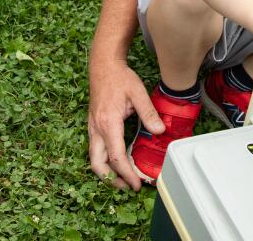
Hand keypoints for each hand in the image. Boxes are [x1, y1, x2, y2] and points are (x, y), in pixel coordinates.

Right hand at [87, 61, 162, 189]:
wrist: (103, 66)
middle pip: (98, 164)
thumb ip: (149, 113)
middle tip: (128, 186)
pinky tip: (116, 161)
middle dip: (112, 179)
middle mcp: (96, 129)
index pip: (116, 156)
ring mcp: (92, 128)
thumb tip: (160, 131)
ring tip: (123, 178)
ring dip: (106, 172)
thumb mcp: (138, 93)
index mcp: (108, 123)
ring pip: (94, 159)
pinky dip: (104, 161)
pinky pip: (95, 150)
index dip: (126, 173)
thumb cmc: (119, 78)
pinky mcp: (93, 126)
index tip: (137, 184)